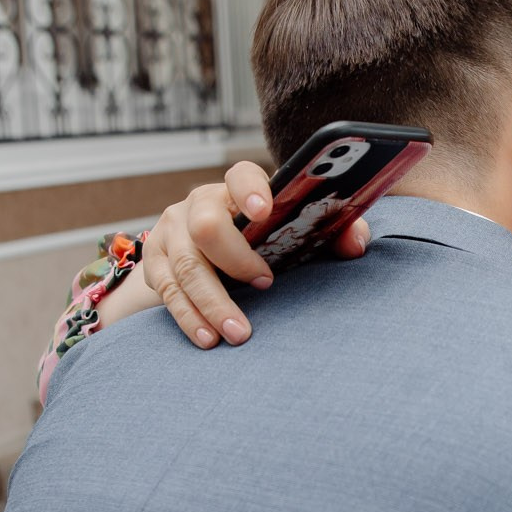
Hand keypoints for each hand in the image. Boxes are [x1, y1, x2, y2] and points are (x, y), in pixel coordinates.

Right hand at [106, 161, 370, 347]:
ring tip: (238, 333)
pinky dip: (189, 317)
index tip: (263, 211)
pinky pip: (167, 292)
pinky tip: (208, 337)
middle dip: (235, 260)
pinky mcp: (154, 262)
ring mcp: (170, 232)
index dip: (249, 189)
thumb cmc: (266, 240)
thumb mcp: (297, 233)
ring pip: (185, 266)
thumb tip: (357, 244)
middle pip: (206, 226)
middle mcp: (198, 204)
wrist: (209, 253)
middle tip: (266, 285)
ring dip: (211, 303)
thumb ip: (333, 234)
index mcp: (236, 188)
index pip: (239, 174)